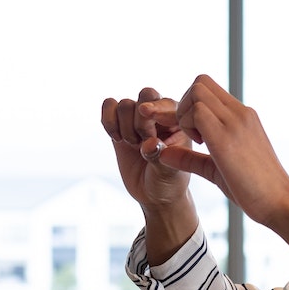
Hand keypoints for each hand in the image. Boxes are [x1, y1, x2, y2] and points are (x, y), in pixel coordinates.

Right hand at [101, 87, 194, 208]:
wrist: (154, 194)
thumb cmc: (169, 181)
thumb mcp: (169, 173)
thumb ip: (160, 157)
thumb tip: (149, 144)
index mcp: (179, 120)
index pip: (167, 103)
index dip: (155, 111)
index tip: (148, 130)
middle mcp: (160, 113)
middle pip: (145, 95)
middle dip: (140, 121)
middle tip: (142, 143)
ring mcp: (138, 117)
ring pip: (125, 103)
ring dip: (125, 126)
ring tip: (134, 145)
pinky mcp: (120, 124)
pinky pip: (109, 106)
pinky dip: (108, 120)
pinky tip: (117, 139)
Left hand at [168, 77, 288, 254]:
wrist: (281, 203)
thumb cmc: (255, 190)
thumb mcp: (218, 169)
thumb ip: (192, 158)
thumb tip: (163, 153)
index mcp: (242, 116)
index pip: (208, 87)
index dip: (190, 104)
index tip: (192, 132)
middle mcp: (240, 113)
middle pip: (200, 82)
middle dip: (183, 104)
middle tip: (189, 133)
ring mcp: (236, 121)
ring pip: (196, 92)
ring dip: (184, 114)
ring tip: (197, 141)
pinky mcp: (227, 137)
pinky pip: (196, 112)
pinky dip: (187, 126)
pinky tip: (201, 146)